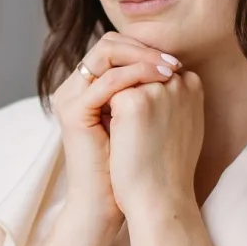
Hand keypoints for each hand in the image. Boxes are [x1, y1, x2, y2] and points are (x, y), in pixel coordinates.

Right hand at [49, 32, 181, 240]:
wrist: (118, 202)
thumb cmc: (136, 167)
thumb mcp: (144, 120)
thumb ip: (149, 91)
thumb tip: (176, 67)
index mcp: (88, 88)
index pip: (114, 48)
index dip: (145, 50)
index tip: (176, 62)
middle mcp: (74, 88)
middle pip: (108, 43)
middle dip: (144, 48)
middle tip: (172, 62)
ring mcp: (70, 98)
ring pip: (105, 53)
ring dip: (142, 56)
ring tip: (169, 69)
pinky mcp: (73, 113)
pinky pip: (106, 81)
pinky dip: (135, 75)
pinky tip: (159, 80)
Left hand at [107, 69, 202, 222]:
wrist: (160, 199)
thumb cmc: (169, 168)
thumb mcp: (181, 124)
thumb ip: (171, 99)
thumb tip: (152, 84)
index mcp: (193, 84)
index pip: (155, 70)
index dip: (141, 91)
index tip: (139, 119)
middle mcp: (178, 80)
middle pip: (138, 71)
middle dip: (126, 91)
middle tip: (124, 124)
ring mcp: (156, 89)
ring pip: (121, 81)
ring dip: (114, 101)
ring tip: (120, 132)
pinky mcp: (133, 101)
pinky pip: (107, 94)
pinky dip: (104, 112)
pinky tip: (112, 136)